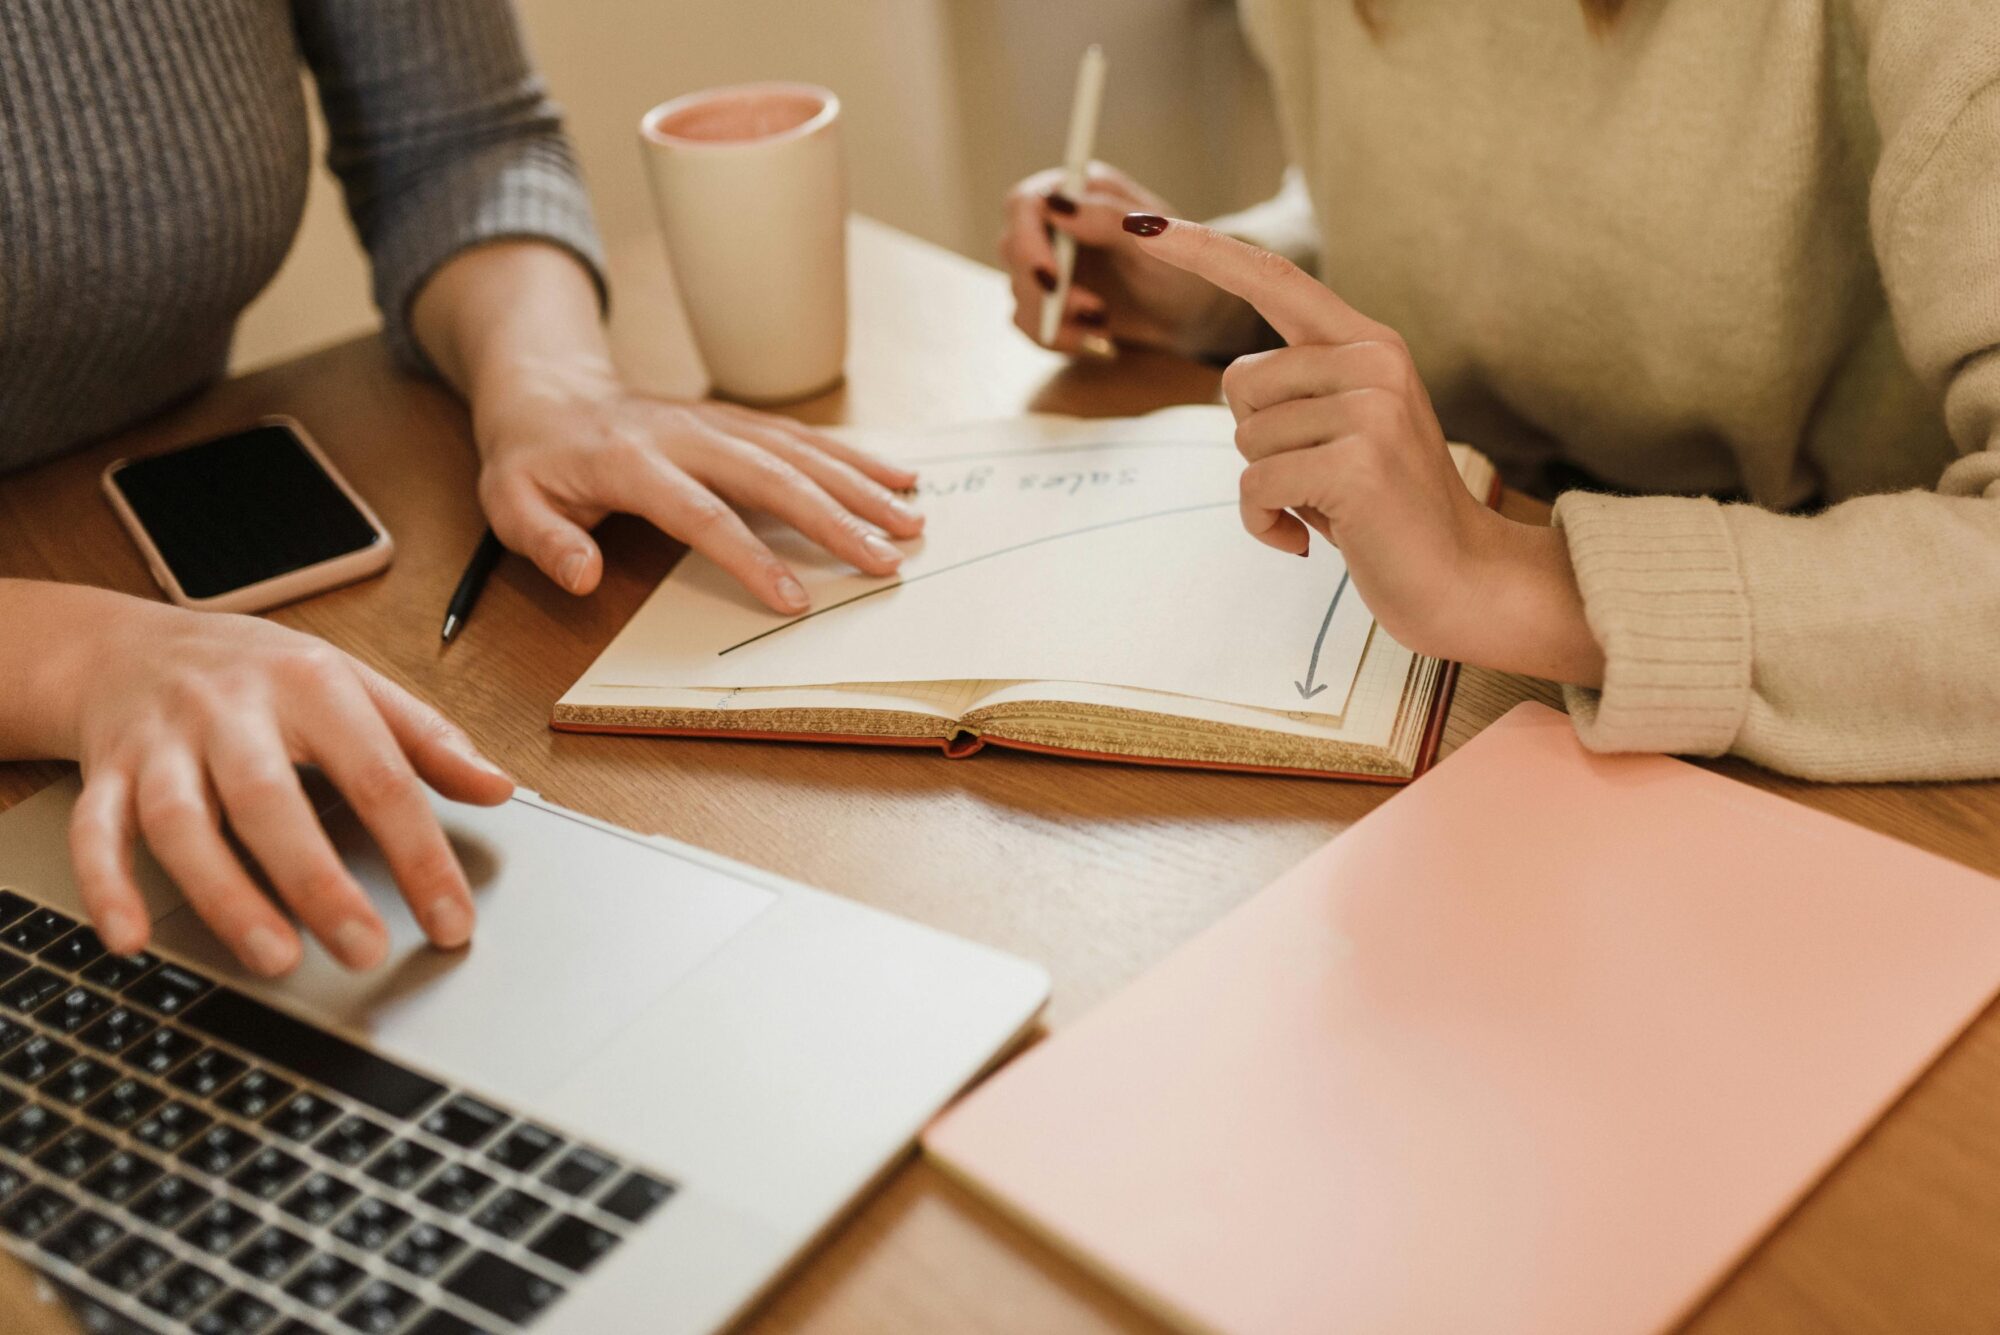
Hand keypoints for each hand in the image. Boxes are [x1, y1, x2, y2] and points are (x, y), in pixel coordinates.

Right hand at [60, 600, 513, 974]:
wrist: (129, 646)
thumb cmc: (259, 673)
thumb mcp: (352, 684)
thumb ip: (427, 740)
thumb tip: (500, 787)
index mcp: (310, 685)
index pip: (379, 775)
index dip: (420, 855)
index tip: (452, 922)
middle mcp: (231, 711)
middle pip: (272, 800)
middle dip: (318, 881)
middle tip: (364, 948)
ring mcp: (162, 744)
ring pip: (183, 822)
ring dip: (226, 895)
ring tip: (276, 957)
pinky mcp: (105, 774)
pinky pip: (96, 833)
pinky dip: (108, 887)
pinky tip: (131, 939)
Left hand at [472, 361, 923, 613]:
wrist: (548, 389)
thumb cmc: (532, 459)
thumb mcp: (510, 503)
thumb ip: (546, 541)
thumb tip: (585, 577)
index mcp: (631, 461)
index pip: (701, 512)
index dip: (750, 557)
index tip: (794, 601)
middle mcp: (686, 433)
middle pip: (772, 475)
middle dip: (836, 519)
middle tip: (888, 562)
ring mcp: (718, 420)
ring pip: (799, 449)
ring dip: (860, 485)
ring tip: (913, 521)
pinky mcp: (737, 418)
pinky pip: (803, 435)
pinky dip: (855, 455)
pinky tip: (899, 477)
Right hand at [1000, 163, 1251, 356]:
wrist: (1189, 314)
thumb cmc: (1180, 267)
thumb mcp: (1153, 241)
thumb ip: (1107, 218)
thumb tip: (1057, 204)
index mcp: (1079, 192)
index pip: (1024, 205)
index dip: (1028, 242)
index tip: (1052, 278)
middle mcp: (1056, 223)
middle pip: (1013, 251)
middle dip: (1046, 291)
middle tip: (1093, 311)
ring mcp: (1048, 263)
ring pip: (1018, 293)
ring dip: (1055, 320)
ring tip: (1103, 327)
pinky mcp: (1048, 300)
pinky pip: (1028, 322)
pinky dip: (1058, 337)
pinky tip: (1096, 340)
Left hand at [1121, 214, 1604, 683]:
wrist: (1458, 576)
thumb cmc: (1385, 510)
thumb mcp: (1346, 430)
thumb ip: (1301, 390)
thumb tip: (1237, 381)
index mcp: (1370, 344)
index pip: (1274, 280)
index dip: (1203, 251)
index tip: (1144, 222)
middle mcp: (1374, 363)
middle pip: (1238, 381)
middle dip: (1256, 440)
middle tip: (1316, 476)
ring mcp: (1370, 410)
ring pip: (1245, 437)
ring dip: (1266, 486)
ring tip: (1324, 506)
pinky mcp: (1357, 463)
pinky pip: (1255, 485)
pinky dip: (1264, 521)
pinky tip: (1305, 537)